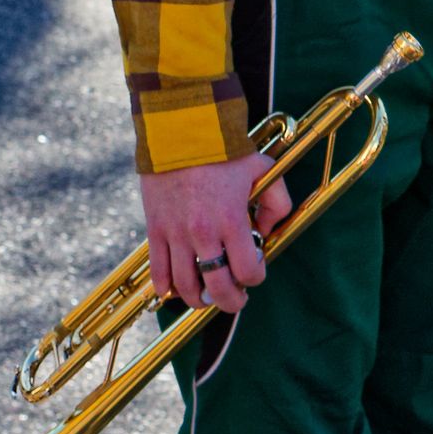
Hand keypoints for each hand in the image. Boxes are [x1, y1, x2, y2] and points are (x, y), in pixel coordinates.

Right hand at [140, 149, 292, 316]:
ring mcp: (175, 233)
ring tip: (205, 297)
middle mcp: (203, 233)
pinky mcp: (155, 229)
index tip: (254, 271)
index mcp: (231, 221)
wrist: (180, 132)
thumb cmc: (223, 151)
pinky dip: (165, 287)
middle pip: (217, 288)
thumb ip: (277, 203)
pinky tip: (172, 291)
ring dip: (198, 299)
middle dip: (230, 301)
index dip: (254, 278)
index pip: (247, 271)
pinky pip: (157, 269)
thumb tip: (267, 231)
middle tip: (234, 300)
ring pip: (185, 285)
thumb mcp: (263, 171)